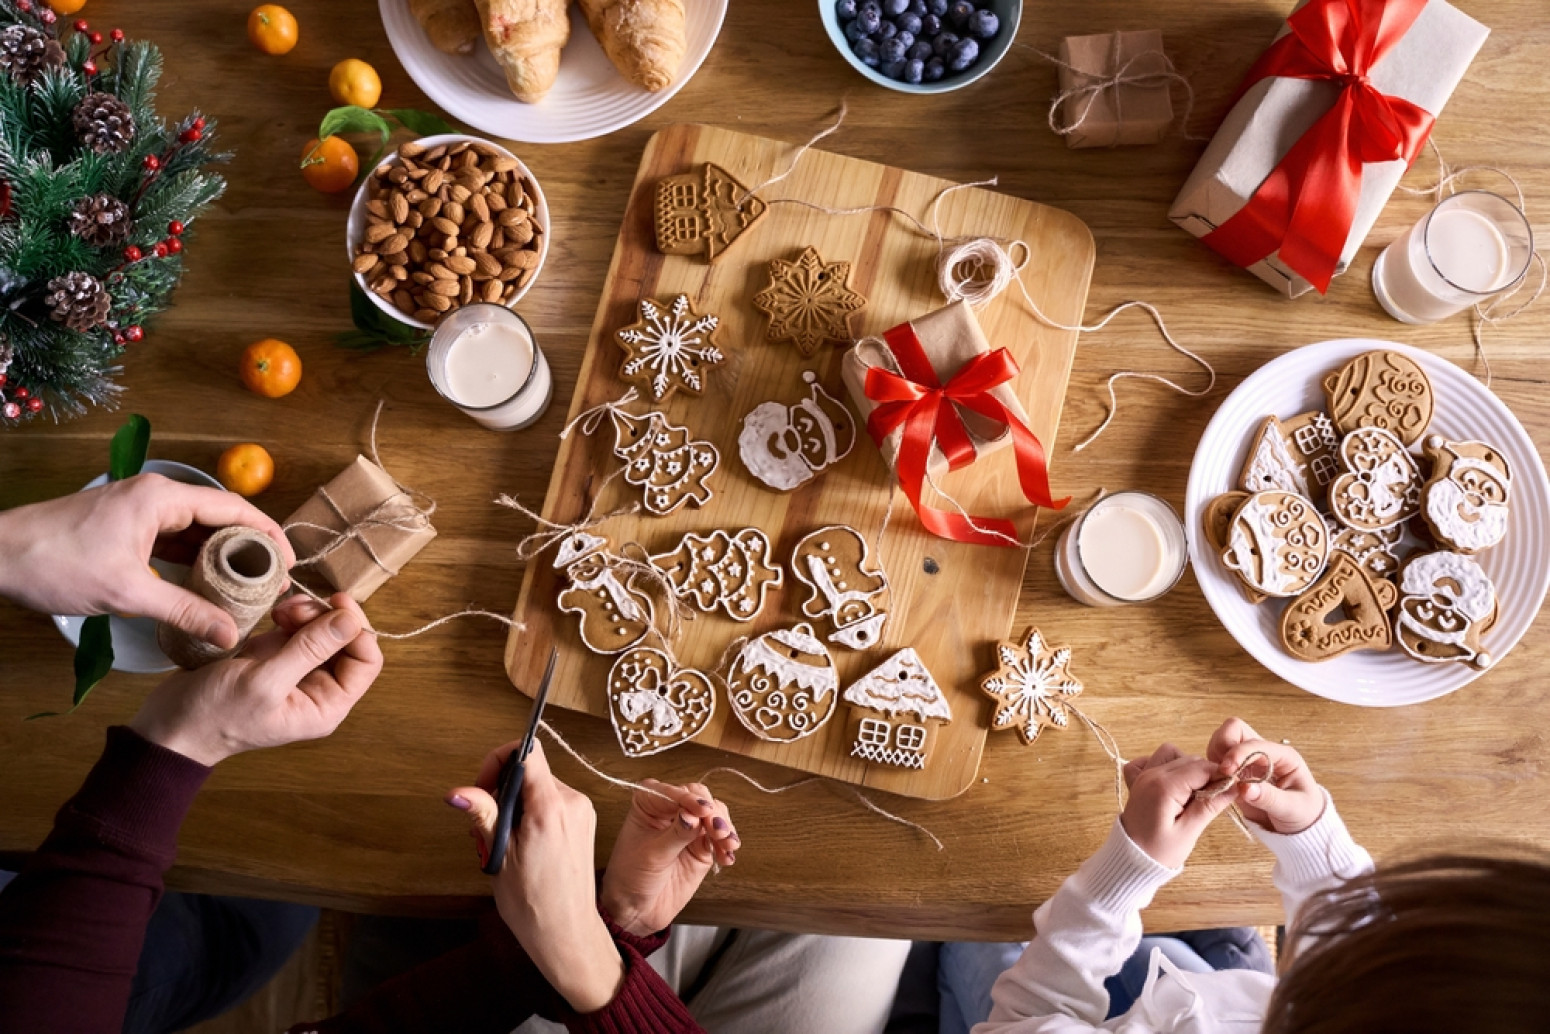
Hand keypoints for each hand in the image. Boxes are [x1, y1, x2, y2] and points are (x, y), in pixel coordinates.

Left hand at [0, 473, 294, 649]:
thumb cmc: (57, 563)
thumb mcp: (127, 593)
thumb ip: (184, 611)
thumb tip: (229, 635)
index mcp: (162, 498)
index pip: (234, 508)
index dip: (269, 534)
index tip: (290, 562)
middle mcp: (156, 496)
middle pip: (220, 517)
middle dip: (249, 547)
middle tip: (273, 580)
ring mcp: (140, 509)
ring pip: (197, 529)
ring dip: (221, 555)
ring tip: (248, 586)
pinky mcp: (126, 525)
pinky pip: (174, 538)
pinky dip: (194, 559)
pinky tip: (206, 583)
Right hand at [129, 594, 380, 765]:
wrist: (170, 724)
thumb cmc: (215, 713)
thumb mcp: (265, 681)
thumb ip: (310, 649)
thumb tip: (350, 620)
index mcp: (326, 705)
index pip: (366, 660)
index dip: (357, 628)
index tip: (336, 602)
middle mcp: (317, 688)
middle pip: (345, 640)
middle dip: (325, 617)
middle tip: (295, 610)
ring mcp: (295, 670)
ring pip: (322, 629)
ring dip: (307, 613)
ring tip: (280, 612)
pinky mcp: (274, 657)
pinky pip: (297, 628)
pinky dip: (290, 615)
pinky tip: (272, 614)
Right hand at [447, 740, 623, 1013]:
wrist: (567, 933)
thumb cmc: (532, 903)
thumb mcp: (499, 857)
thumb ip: (483, 815)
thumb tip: (457, 791)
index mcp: (550, 807)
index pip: (527, 751)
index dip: (498, 760)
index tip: (482, 787)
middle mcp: (572, 802)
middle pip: (530, 771)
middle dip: (501, 791)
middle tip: (486, 828)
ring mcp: (581, 811)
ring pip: (539, 787)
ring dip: (515, 805)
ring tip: (503, 842)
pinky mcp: (584, 822)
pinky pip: (552, 802)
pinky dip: (532, 814)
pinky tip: (521, 844)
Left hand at [601, 779, 737, 936]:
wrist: (637, 909)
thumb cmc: (631, 877)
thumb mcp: (652, 855)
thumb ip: (676, 834)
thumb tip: (694, 816)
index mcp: (649, 803)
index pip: (675, 792)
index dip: (690, 800)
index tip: (703, 810)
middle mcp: (671, 809)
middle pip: (700, 798)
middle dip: (712, 813)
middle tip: (719, 831)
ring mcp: (689, 826)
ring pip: (715, 814)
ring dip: (724, 827)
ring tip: (728, 845)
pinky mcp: (702, 845)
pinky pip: (721, 837)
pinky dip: (727, 844)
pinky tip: (727, 856)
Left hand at [1120, 743, 1237, 868]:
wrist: (1128, 860)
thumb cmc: (1158, 852)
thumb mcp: (1188, 832)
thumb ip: (1210, 806)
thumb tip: (1234, 786)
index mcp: (1163, 787)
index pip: (1202, 768)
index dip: (1221, 775)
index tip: (1232, 788)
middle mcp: (1150, 774)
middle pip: (1190, 760)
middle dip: (1207, 774)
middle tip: (1214, 798)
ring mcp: (1141, 775)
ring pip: (1172, 754)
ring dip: (1187, 767)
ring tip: (1194, 793)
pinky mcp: (1137, 780)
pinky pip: (1151, 759)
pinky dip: (1165, 765)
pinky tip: (1173, 784)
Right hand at [1206, 718, 1325, 833]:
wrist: (1300, 827)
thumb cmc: (1303, 814)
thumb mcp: (1292, 809)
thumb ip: (1269, 798)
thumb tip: (1244, 788)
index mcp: (1283, 756)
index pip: (1254, 743)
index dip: (1238, 753)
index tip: (1227, 771)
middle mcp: (1264, 753)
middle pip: (1235, 729)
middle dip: (1223, 746)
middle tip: (1221, 771)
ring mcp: (1249, 761)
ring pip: (1223, 741)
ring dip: (1215, 757)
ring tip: (1221, 780)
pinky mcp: (1238, 772)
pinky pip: (1218, 760)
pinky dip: (1213, 768)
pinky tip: (1219, 784)